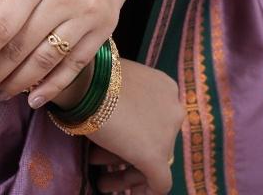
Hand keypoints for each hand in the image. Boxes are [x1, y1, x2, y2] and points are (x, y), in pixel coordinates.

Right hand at [85, 60, 183, 194]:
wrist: (87, 83)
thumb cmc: (95, 78)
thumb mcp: (119, 84)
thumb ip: (128, 101)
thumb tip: (119, 121)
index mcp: (166, 88)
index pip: (155, 119)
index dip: (136, 133)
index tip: (120, 142)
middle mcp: (174, 110)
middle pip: (154, 140)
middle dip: (127, 153)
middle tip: (102, 161)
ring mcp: (167, 135)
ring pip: (153, 161)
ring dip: (127, 172)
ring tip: (103, 179)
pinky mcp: (157, 157)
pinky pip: (159, 182)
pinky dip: (146, 191)